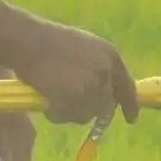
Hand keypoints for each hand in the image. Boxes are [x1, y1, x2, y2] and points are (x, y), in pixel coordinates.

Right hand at [0, 17, 136, 125]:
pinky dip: (55, 113)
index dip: (130, 105)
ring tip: (52, 92)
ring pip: (84, 115)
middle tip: (67, 100)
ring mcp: (91, 86)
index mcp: (110, 56)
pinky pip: (66, 117)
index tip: (132, 119)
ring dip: (68, 110)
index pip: (127, 87)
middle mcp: (105, 72)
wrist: (28, 41)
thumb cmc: (49, 43)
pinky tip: (45, 96)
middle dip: (87, 108)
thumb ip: (97, 69)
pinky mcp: (75, 98)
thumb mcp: (84, 49)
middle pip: (104, 107)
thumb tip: (102, 95)